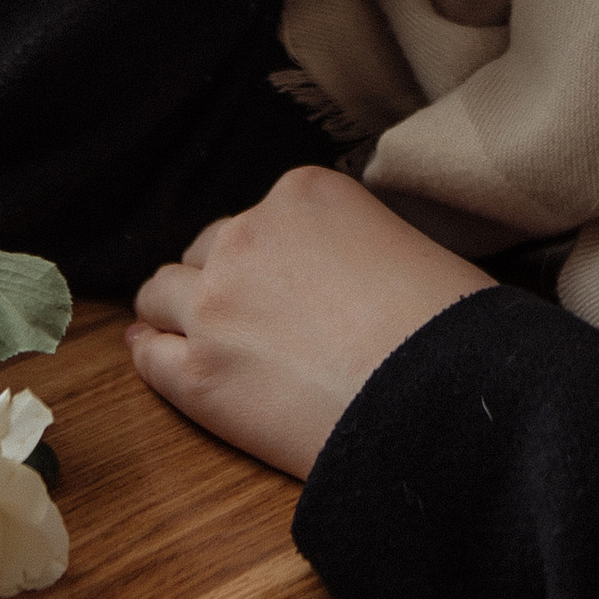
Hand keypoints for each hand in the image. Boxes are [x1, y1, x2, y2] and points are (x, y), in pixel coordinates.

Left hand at [127, 164, 493, 477]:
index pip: (259, 218)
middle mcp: (247, 236)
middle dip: (221, 281)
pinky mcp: (197, 376)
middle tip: (249, 320)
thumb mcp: (407, 246)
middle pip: (206, 251)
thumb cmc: (449, 329)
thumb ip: (353, 242)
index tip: (281, 287)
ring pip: (159, 295)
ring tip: (188, 335)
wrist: (441, 403)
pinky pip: (148, 357)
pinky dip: (149, 354)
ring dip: (173, 312)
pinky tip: (152, 355)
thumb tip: (341, 275)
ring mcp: (213, 306)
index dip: (267, 257)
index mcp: (303, 195)